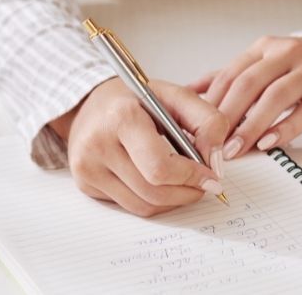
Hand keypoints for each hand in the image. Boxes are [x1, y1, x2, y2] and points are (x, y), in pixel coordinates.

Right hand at [50, 78, 228, 216]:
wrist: (91, 103)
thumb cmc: (137, 99)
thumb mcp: (177, 95)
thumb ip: (207, 121)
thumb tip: (216, 163)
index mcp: (122, 118)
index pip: (161, 167)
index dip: (192, 177)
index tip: (212, 177)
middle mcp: (97, 144)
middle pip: (154, 191)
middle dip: (187, 192)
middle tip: (204, 184)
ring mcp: (87, 167)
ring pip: (143, 206)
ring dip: (173, 200)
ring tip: (186, 183)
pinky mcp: (84, 184)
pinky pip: (129, 206)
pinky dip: (153, 200)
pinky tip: (160, 182)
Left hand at [190, 36, 301, 159]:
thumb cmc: (296, 67)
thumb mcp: (262, 65)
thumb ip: (228, 78)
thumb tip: (188, 91)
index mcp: (264, 47)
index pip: (231, 73)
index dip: (212, 102)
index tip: (197, 128)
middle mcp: (287, 53)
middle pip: (250, 83)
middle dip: (228, 115)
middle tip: (213, 143)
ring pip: (277, 96)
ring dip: (252, 125)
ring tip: (235, 148)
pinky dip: (285, 128)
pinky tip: (268, 143)